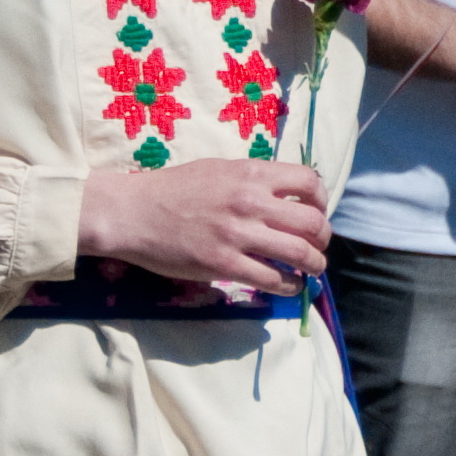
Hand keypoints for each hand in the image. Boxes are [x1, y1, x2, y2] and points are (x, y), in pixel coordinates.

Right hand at [74, 159, 332, 293]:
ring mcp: (237, 234)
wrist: (131, 212)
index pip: (309, 182)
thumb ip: (253, 180)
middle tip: (318, 247)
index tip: (317, 213)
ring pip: (300, 254)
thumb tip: (286, 196)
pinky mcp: (223, 263)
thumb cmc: (173, 188)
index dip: (322, 201)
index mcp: (251, 174)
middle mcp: (250, 202)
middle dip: (323, 239)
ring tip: (312, 270)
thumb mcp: (219, 170)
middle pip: (312, 223)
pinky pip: (272, 279)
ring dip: (314, 265)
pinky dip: (289, 285)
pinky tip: (288, 285)